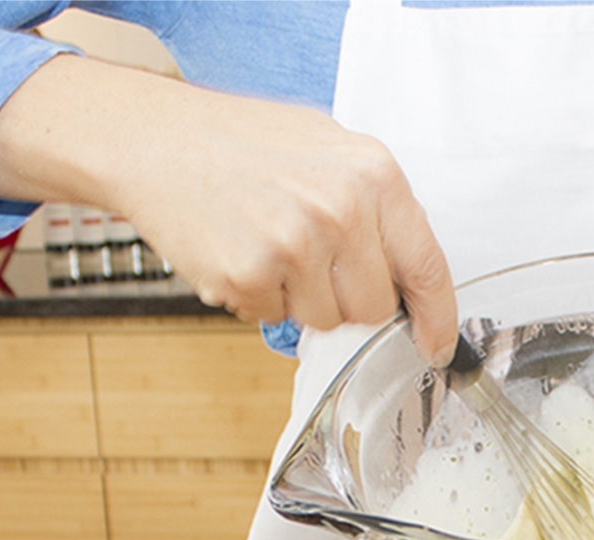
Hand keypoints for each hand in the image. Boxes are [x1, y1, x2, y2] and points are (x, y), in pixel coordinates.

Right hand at [0, 57, 458, 364]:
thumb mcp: (331, 151)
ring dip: (300, 300)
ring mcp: (293, 246)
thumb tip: (409, 280)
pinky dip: (258, 298)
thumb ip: (376, 209)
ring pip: (325, 321)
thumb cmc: (244, 144)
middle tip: (312, 261)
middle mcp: (340, 210)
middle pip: (374, 308)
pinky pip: (274, 319)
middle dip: (349, 300)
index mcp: (373, 174)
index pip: (426, 266)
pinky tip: (240, 251)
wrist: (156, 139)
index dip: (436, 318)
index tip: (436, 346)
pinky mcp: (249, 276)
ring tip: (270, 246)